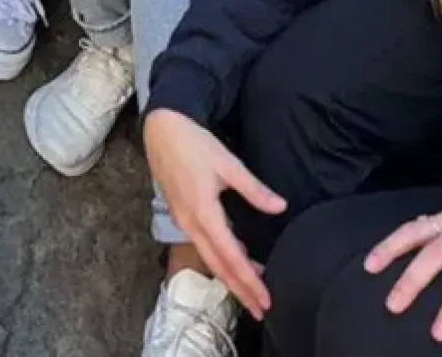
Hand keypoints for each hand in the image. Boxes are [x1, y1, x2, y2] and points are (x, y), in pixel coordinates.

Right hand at [142, 110, 285, 319]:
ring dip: (231, 279)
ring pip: (210, 259)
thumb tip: (280, 207)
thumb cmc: (194, 143)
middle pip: (219, 267)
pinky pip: (204, 247)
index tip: (265, 300)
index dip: (249, 281)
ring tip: (251, 295)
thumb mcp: (228, 163)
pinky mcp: (183, 216)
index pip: (231, 257)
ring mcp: (184, 222)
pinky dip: (221, 262)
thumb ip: (254, 189)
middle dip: (241, 291)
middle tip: (261, 311)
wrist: (161, 129)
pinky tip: (234, 264)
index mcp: (203, 214)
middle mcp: (191, 224)